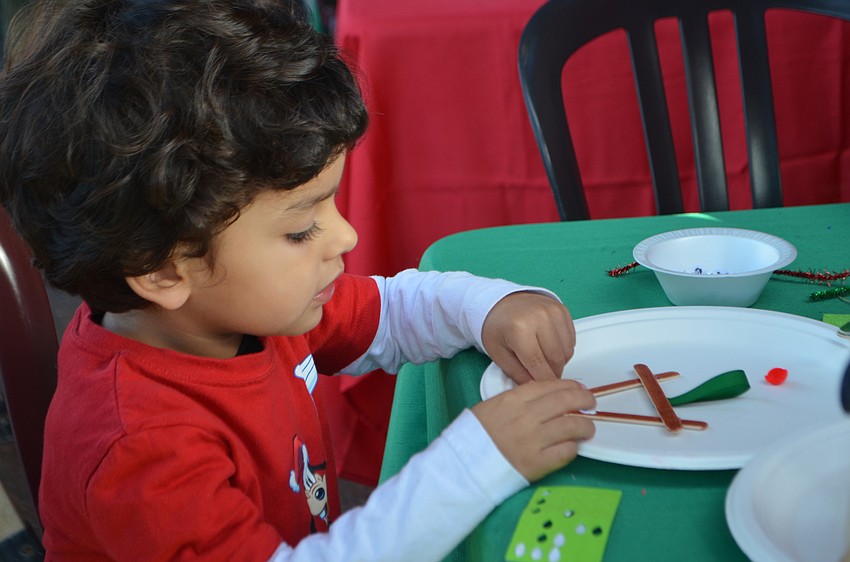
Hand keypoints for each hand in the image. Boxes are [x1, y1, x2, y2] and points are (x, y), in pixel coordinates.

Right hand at [471, 379, 594, 481]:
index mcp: (514, 399)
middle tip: (590, 403)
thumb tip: (544, 397)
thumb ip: (517, 399)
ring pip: (573, 425)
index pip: (550, 385)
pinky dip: (573, 447)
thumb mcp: (492, 406)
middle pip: (566, 401)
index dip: (569, 385)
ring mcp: (534, 440)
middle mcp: (527, 416)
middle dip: (584, 399)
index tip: (578, 387)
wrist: (463, 464)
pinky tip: (572, 446)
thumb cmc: (475, 435)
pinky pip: (566, 451)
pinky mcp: (538, 463)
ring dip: (585, 425)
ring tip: (587, 427)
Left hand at [481, 291, 574, 383]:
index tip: (545, 389)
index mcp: (520, 329)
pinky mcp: (562, 310)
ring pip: (567, 351)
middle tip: (542, 376)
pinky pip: (571, 340)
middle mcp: (539, 317)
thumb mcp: (499, 355)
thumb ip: (518, 374)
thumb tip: (536, 387)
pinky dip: (563, 349)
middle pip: (556, 359)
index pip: (538, 365)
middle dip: (552, 373)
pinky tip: (549, 347)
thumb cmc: (497, 327)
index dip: (543, 381)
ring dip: (559, 362)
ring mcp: (552, 312)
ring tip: (543, 359)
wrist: (500, 303)